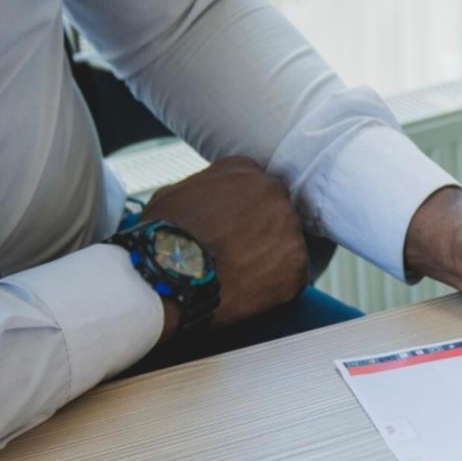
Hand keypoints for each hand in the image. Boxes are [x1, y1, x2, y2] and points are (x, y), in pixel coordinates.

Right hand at [141, 156, 308, 341]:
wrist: (173, 273)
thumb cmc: (164, 234)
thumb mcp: (172, 194)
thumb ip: (200, 189)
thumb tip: (203, 201)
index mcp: (245, 170)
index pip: (253, 187)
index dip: (241, 211)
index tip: (230, 228)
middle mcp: (274, 192)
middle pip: (275, 213)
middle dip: (260, 232)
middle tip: (237, 253)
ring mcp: (290, 229)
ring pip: (286, 243)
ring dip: (270, 258)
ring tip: (241, 275)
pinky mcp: (298, 265)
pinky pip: (293, 275)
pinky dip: (277, 285)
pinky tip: (251, 290)